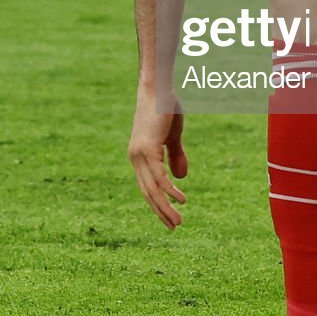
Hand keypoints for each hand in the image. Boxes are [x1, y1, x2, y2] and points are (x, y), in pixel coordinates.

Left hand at [128, 91, 188, 228]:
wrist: (160, 88)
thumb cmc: (165, 108)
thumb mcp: (172, 136)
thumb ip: (175, 156)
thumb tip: (181, 178)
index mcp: (139, 156)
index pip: (146, 186)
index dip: (157, 203)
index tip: (169, 218)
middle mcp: (136, 158)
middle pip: (147, 192)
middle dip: (161, 211)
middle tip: (174, 227)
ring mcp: (139, 154)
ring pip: (152, 189)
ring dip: (165, 207)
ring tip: (177, 221)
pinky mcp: (147, 149)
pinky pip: (158, 177)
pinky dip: (169, 191)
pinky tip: (180, 200)